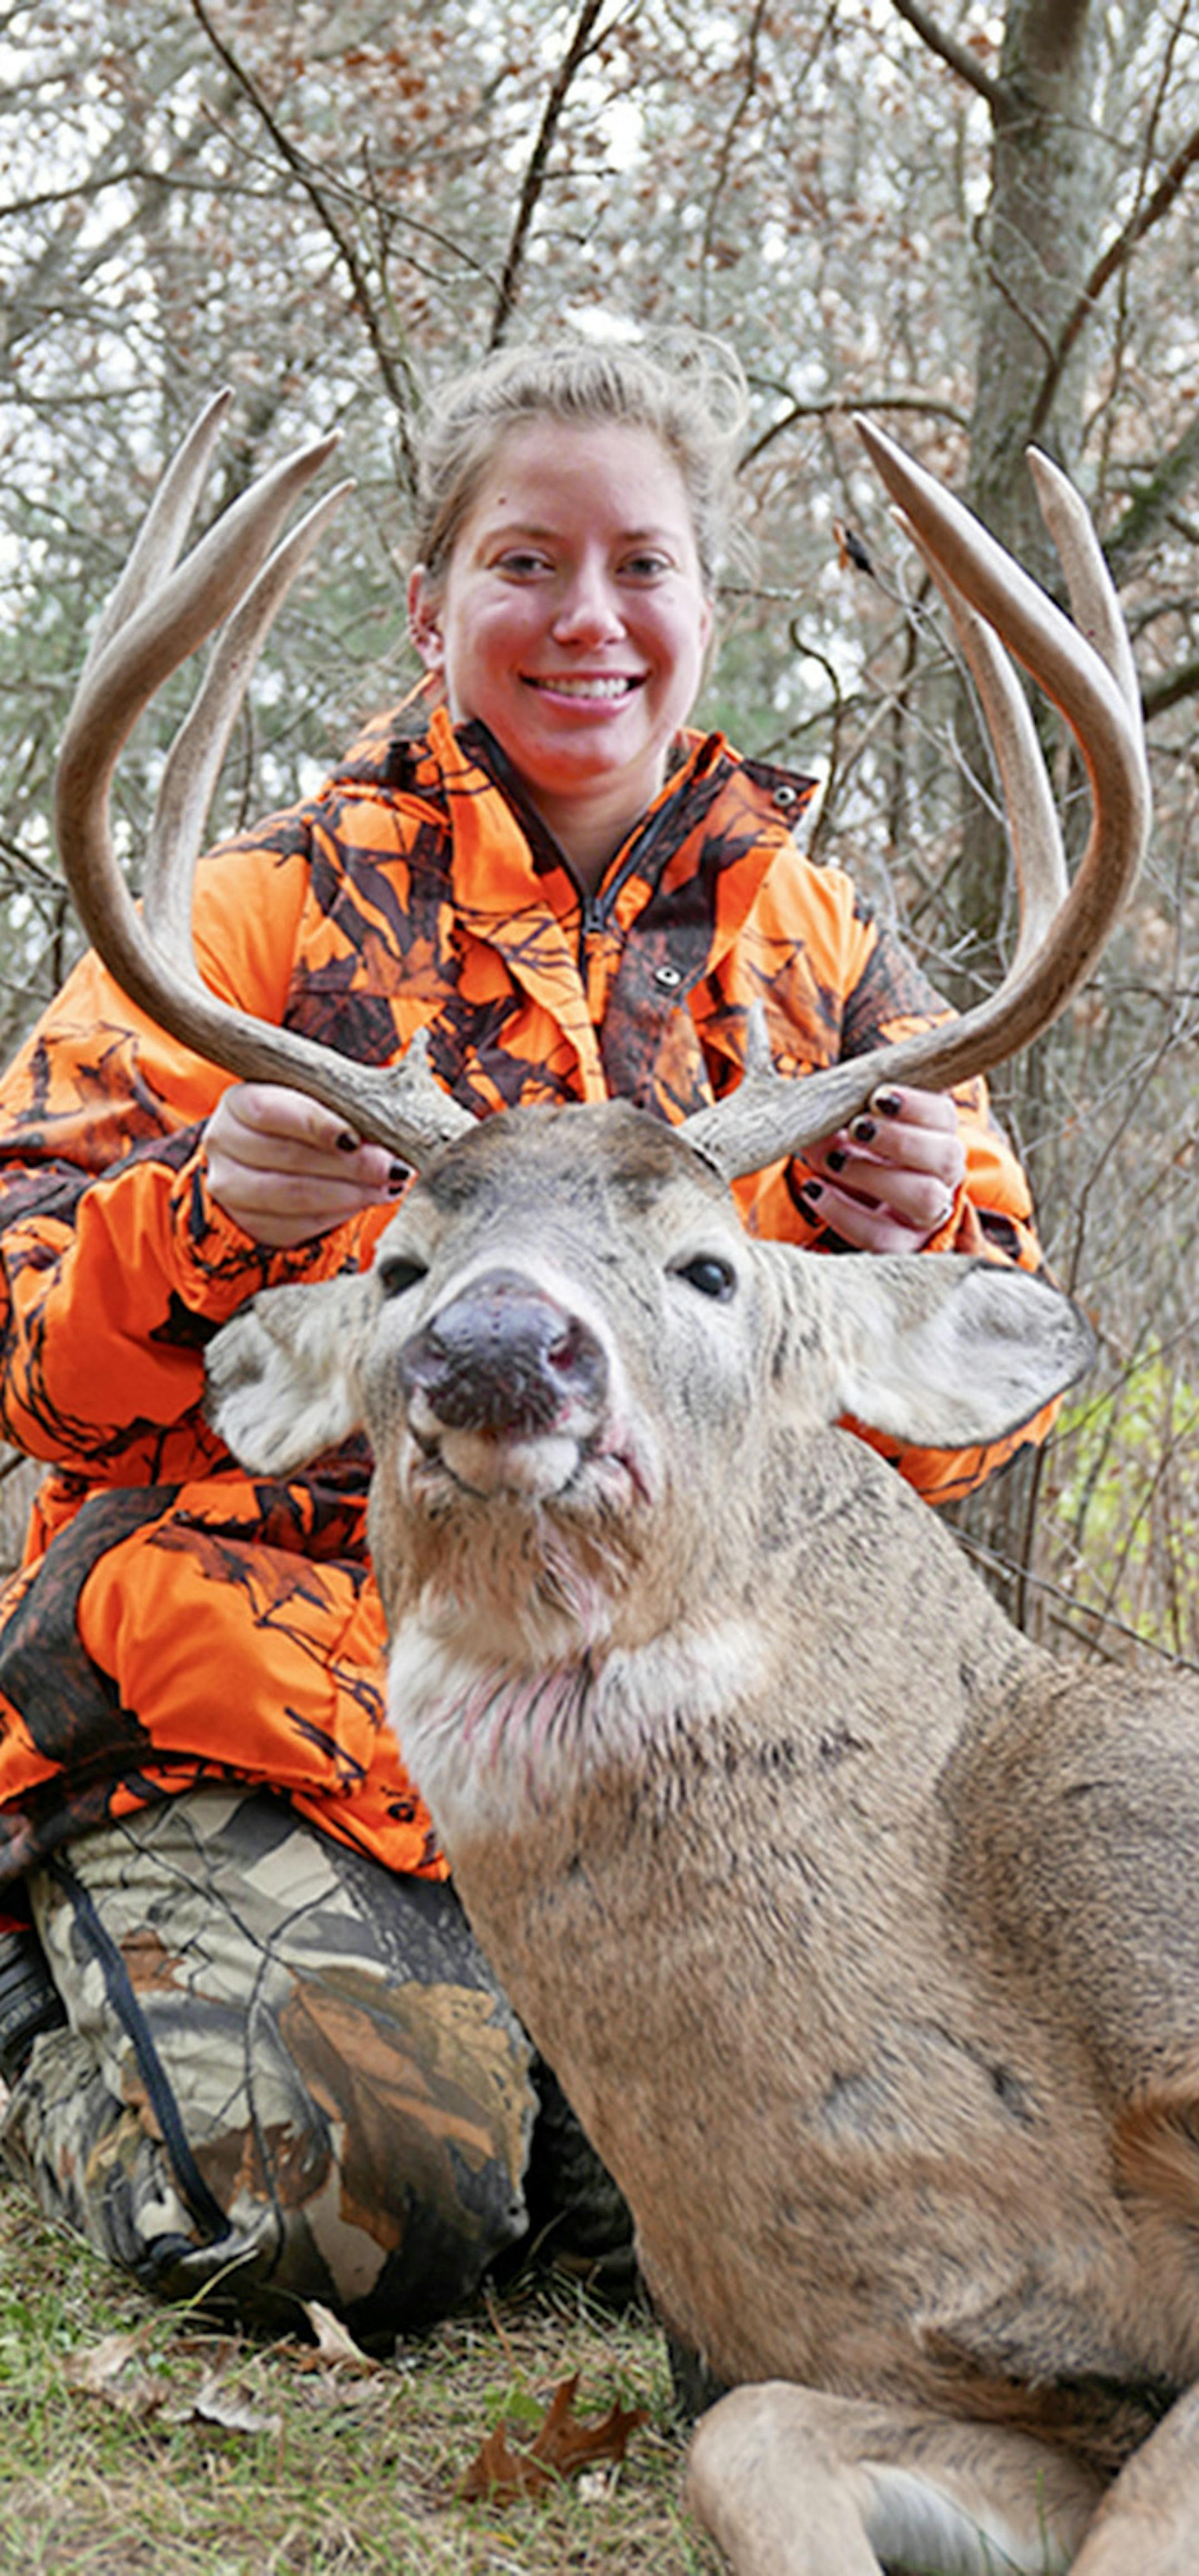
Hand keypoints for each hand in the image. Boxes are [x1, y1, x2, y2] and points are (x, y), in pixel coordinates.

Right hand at [204, 1082, 404, 1250]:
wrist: (270, 1156)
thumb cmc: (304, 1119)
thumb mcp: (316, 1099)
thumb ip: (343, 1104)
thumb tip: (393, 1124)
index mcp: (238, 1101)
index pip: (270, 1111)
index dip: (315, 1124)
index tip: (356, 1137)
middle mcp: (222, 1141)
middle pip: (287, 1156)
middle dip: (349, 1165)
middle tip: (392, 1167)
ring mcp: (228, 1186)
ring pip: (292, 1195)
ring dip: (349, 1193)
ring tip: (387, 1185)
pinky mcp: (246, 1221)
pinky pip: (296, 1225)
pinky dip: (338, 1214)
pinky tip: (366, 1200)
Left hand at [796, 1084, 965, 1253]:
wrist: (857, 1207)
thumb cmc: (858, 1156)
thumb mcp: (848, 1131)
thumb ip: (838, 1117)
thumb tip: (816, 1110)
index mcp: (937, 1137)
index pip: (944, 1116)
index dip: (916, 1105)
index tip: (879, 1097)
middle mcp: (943, 1177)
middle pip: (947, 1157)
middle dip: (900, 1140)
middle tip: (858, 1128)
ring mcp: (929, 1215)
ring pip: (925, 1198)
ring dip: (876, 1175)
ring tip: (835, 1161)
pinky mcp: (903, 1246)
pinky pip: (883, 1237)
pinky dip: (844, 1214)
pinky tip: (815, 1191)